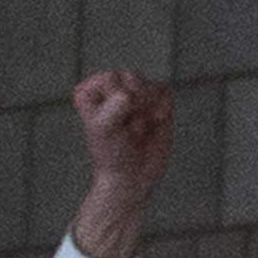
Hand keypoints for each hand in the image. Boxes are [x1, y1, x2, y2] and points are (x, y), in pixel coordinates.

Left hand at [70, 70, 173, 257]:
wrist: (133, 178)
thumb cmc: (112, 156)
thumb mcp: (103, 131)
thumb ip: (111, 110)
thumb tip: (127, 96)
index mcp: (92, 90)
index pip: (110, 78)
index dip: (117, 101)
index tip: (114, 122)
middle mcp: (113, 87)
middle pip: (132, 79)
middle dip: (135, 106)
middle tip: (129, 127)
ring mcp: (136, 93)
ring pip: (150, 85)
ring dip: (149, 109)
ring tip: (140, 127)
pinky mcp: (156, 101)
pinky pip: (165, 92)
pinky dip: (163, 109)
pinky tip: (154, 124)